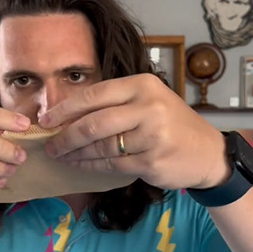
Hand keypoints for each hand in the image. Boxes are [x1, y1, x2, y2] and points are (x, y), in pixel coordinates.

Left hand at [41, 74, 230, 191]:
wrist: (207, 151)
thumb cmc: (171, 124)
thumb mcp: (149, 101)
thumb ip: (116, 104)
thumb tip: (68, 116)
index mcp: (143, 85)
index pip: (96, 94)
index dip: (66, 108)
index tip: (46, 119)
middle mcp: (148, 106)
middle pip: (94, 123)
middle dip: (66, 136)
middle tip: (49, 145)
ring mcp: (152, 135)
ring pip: (101, 147)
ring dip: (76, 154)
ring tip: (62, 156)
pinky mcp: (152, 161)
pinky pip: (112, 165)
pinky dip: (91, 167)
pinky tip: (81, 166)